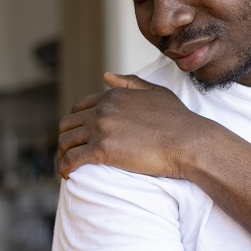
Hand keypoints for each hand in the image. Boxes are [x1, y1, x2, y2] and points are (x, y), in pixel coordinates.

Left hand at [57, 72, 209, 178]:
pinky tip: (67, 175)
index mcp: (113, 96)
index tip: (79, 136)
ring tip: (66, 167)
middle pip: (67, 124)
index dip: (76, 122)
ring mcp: (101, 128)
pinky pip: (72, 159)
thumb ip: (130, 82)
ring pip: (65, 142)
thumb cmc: (179, 120)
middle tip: (69, 154)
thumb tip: (106, 76)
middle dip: (65, 139)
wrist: (188, 142)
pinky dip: (64, 167)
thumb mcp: (156, 92)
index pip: (79, 107)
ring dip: (62, 155)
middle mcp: (102, 109)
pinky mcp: (102, 149)